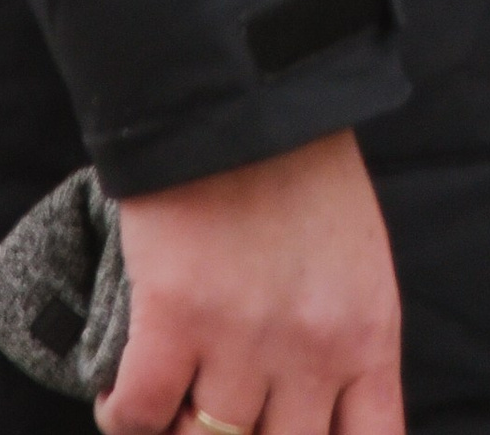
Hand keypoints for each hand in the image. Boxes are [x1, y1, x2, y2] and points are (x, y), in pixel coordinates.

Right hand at [97, 132, 401, 434]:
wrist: (244, 89)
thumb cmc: (302, 166)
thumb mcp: (354, 258)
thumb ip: (340, 336)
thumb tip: (308, 409)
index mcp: (367, 332)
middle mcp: (312, 349)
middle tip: (214, 416)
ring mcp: (243, 338)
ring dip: (179, 431)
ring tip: (169, 407)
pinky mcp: (175, 317)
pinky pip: (140, 415)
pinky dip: (124, 416)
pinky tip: (122, 396)